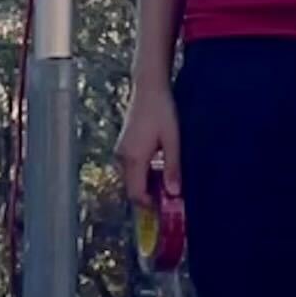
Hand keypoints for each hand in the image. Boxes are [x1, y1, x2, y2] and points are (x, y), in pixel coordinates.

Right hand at [115, 73, 184, 243]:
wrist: (149, 87)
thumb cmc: (162, 111)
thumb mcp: (173, 140)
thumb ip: (173, 167)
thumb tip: (174, 193)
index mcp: (134, 158)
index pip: (136, 194)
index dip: (150, 205)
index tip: (167, 209)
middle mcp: (123, 157)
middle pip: (133, 189)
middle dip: (149, 197)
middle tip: (171, 198)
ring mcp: (122, 150)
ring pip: (132, 179)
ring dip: (147, 185)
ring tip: (168, 182)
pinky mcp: (124, 145)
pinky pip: (131, 168)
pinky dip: (143, 173)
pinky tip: (160, 167)